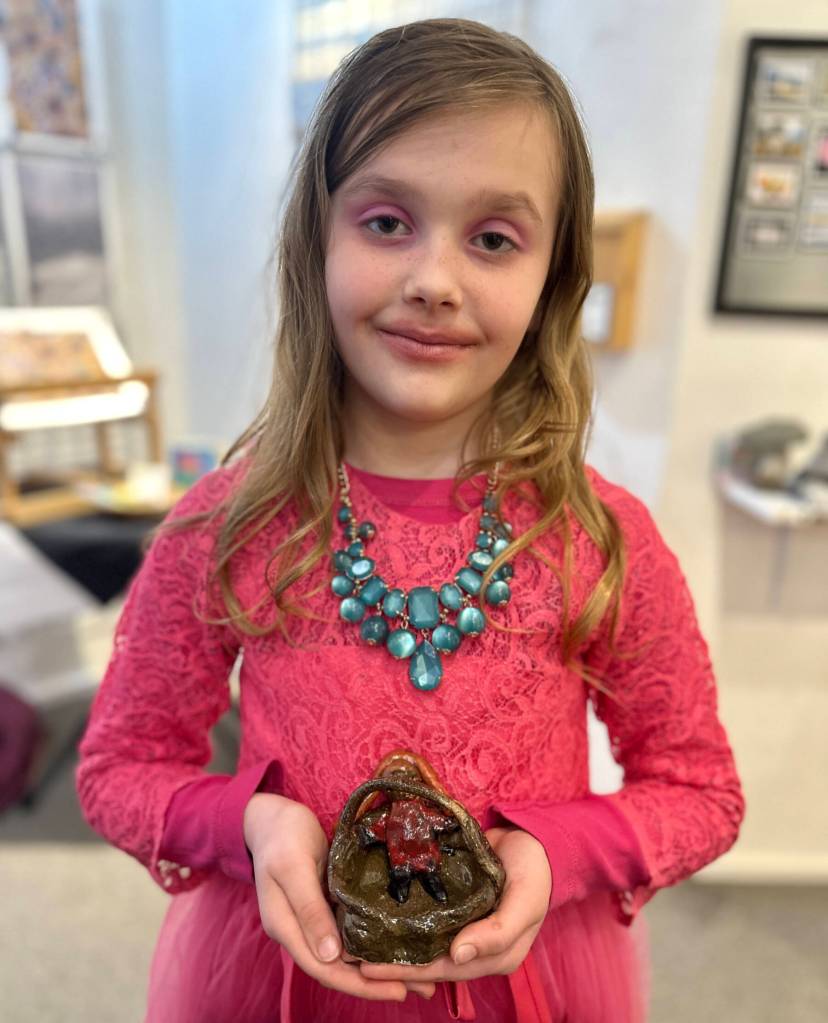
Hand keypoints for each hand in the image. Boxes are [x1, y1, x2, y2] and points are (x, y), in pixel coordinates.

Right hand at [243, 793, 434, 1001]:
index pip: (324, 968)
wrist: (272, 816)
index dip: (359, 984)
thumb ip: (309, 908)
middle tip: (423, 987)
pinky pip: (349, 933)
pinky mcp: (324, 906)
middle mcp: (299, 931)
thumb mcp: (294, 866)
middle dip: (377, 983)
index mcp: (285, 927)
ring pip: (346, 954)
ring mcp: (311, 920)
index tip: (397, 990)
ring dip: (378, 966)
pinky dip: (371, 942)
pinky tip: (395, 943)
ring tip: (419, 974)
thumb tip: (330, 955)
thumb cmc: (282, 835)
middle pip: (338, 968)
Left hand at [359, 827, 551, 984]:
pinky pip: (427, 916)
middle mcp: (475, 947)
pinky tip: (379, 914)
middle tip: (352, 957)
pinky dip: (404, 919)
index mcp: (494, 956)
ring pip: (424, 941)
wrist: (534, 838)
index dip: (408, 972)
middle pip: (428, 960)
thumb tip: (458, 956)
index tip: (371, 970)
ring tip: (358, 940)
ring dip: (393, 943)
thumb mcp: (524, 903)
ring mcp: (464, 925)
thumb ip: (497, 932)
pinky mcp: (455, 903)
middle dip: (391, 963)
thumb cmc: (534, 874)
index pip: (444, 970)